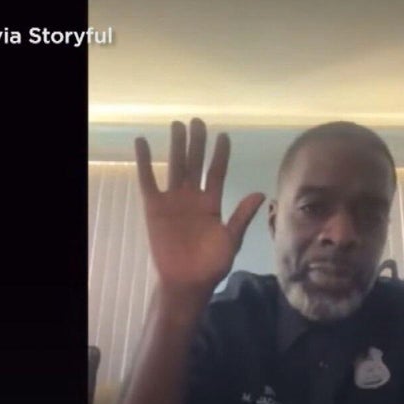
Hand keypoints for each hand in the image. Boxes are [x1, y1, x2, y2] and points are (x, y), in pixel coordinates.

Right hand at [135, 118, 264, 298]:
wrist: (188, 282)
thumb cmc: (211, 265)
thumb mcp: (231, 239)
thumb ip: (242, 216)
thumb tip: (260, 193)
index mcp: (212, 203)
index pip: (217, 172)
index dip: (220, 155)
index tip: (224, 136)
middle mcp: (193, 197)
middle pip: (195, 163)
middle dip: (197, 143)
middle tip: (198, 121)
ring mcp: (173, 201)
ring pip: (175, 167)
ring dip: (176, 146)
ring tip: (177, 125)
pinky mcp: (155, 207)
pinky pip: (149, 181)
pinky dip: (145, 162)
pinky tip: (143, 143)